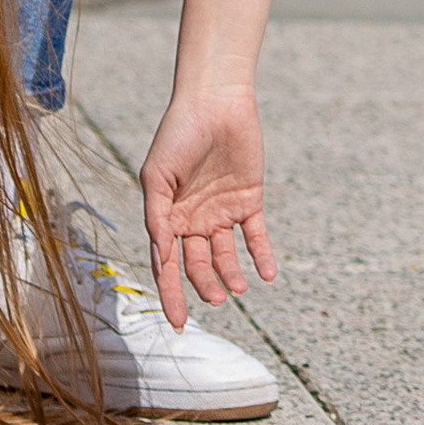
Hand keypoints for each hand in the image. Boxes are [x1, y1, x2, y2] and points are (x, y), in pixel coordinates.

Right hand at [140, 82, 275, 328]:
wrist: (214, 101)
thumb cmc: (178, 134)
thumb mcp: (156, 176)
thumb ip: (157, 217)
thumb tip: (161, 257)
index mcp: (168, 218)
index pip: (167, 266)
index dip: (171, 295)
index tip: (178, 323)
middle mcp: (194, 221)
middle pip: (199, 266)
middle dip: (206, 286)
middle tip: (217, 299)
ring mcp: (222, 212)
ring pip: (227, 257)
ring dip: (232, 275)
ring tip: (239, 288)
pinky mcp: (249, 201)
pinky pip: (256, 236)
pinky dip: (262, 256)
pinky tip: (267, 274)